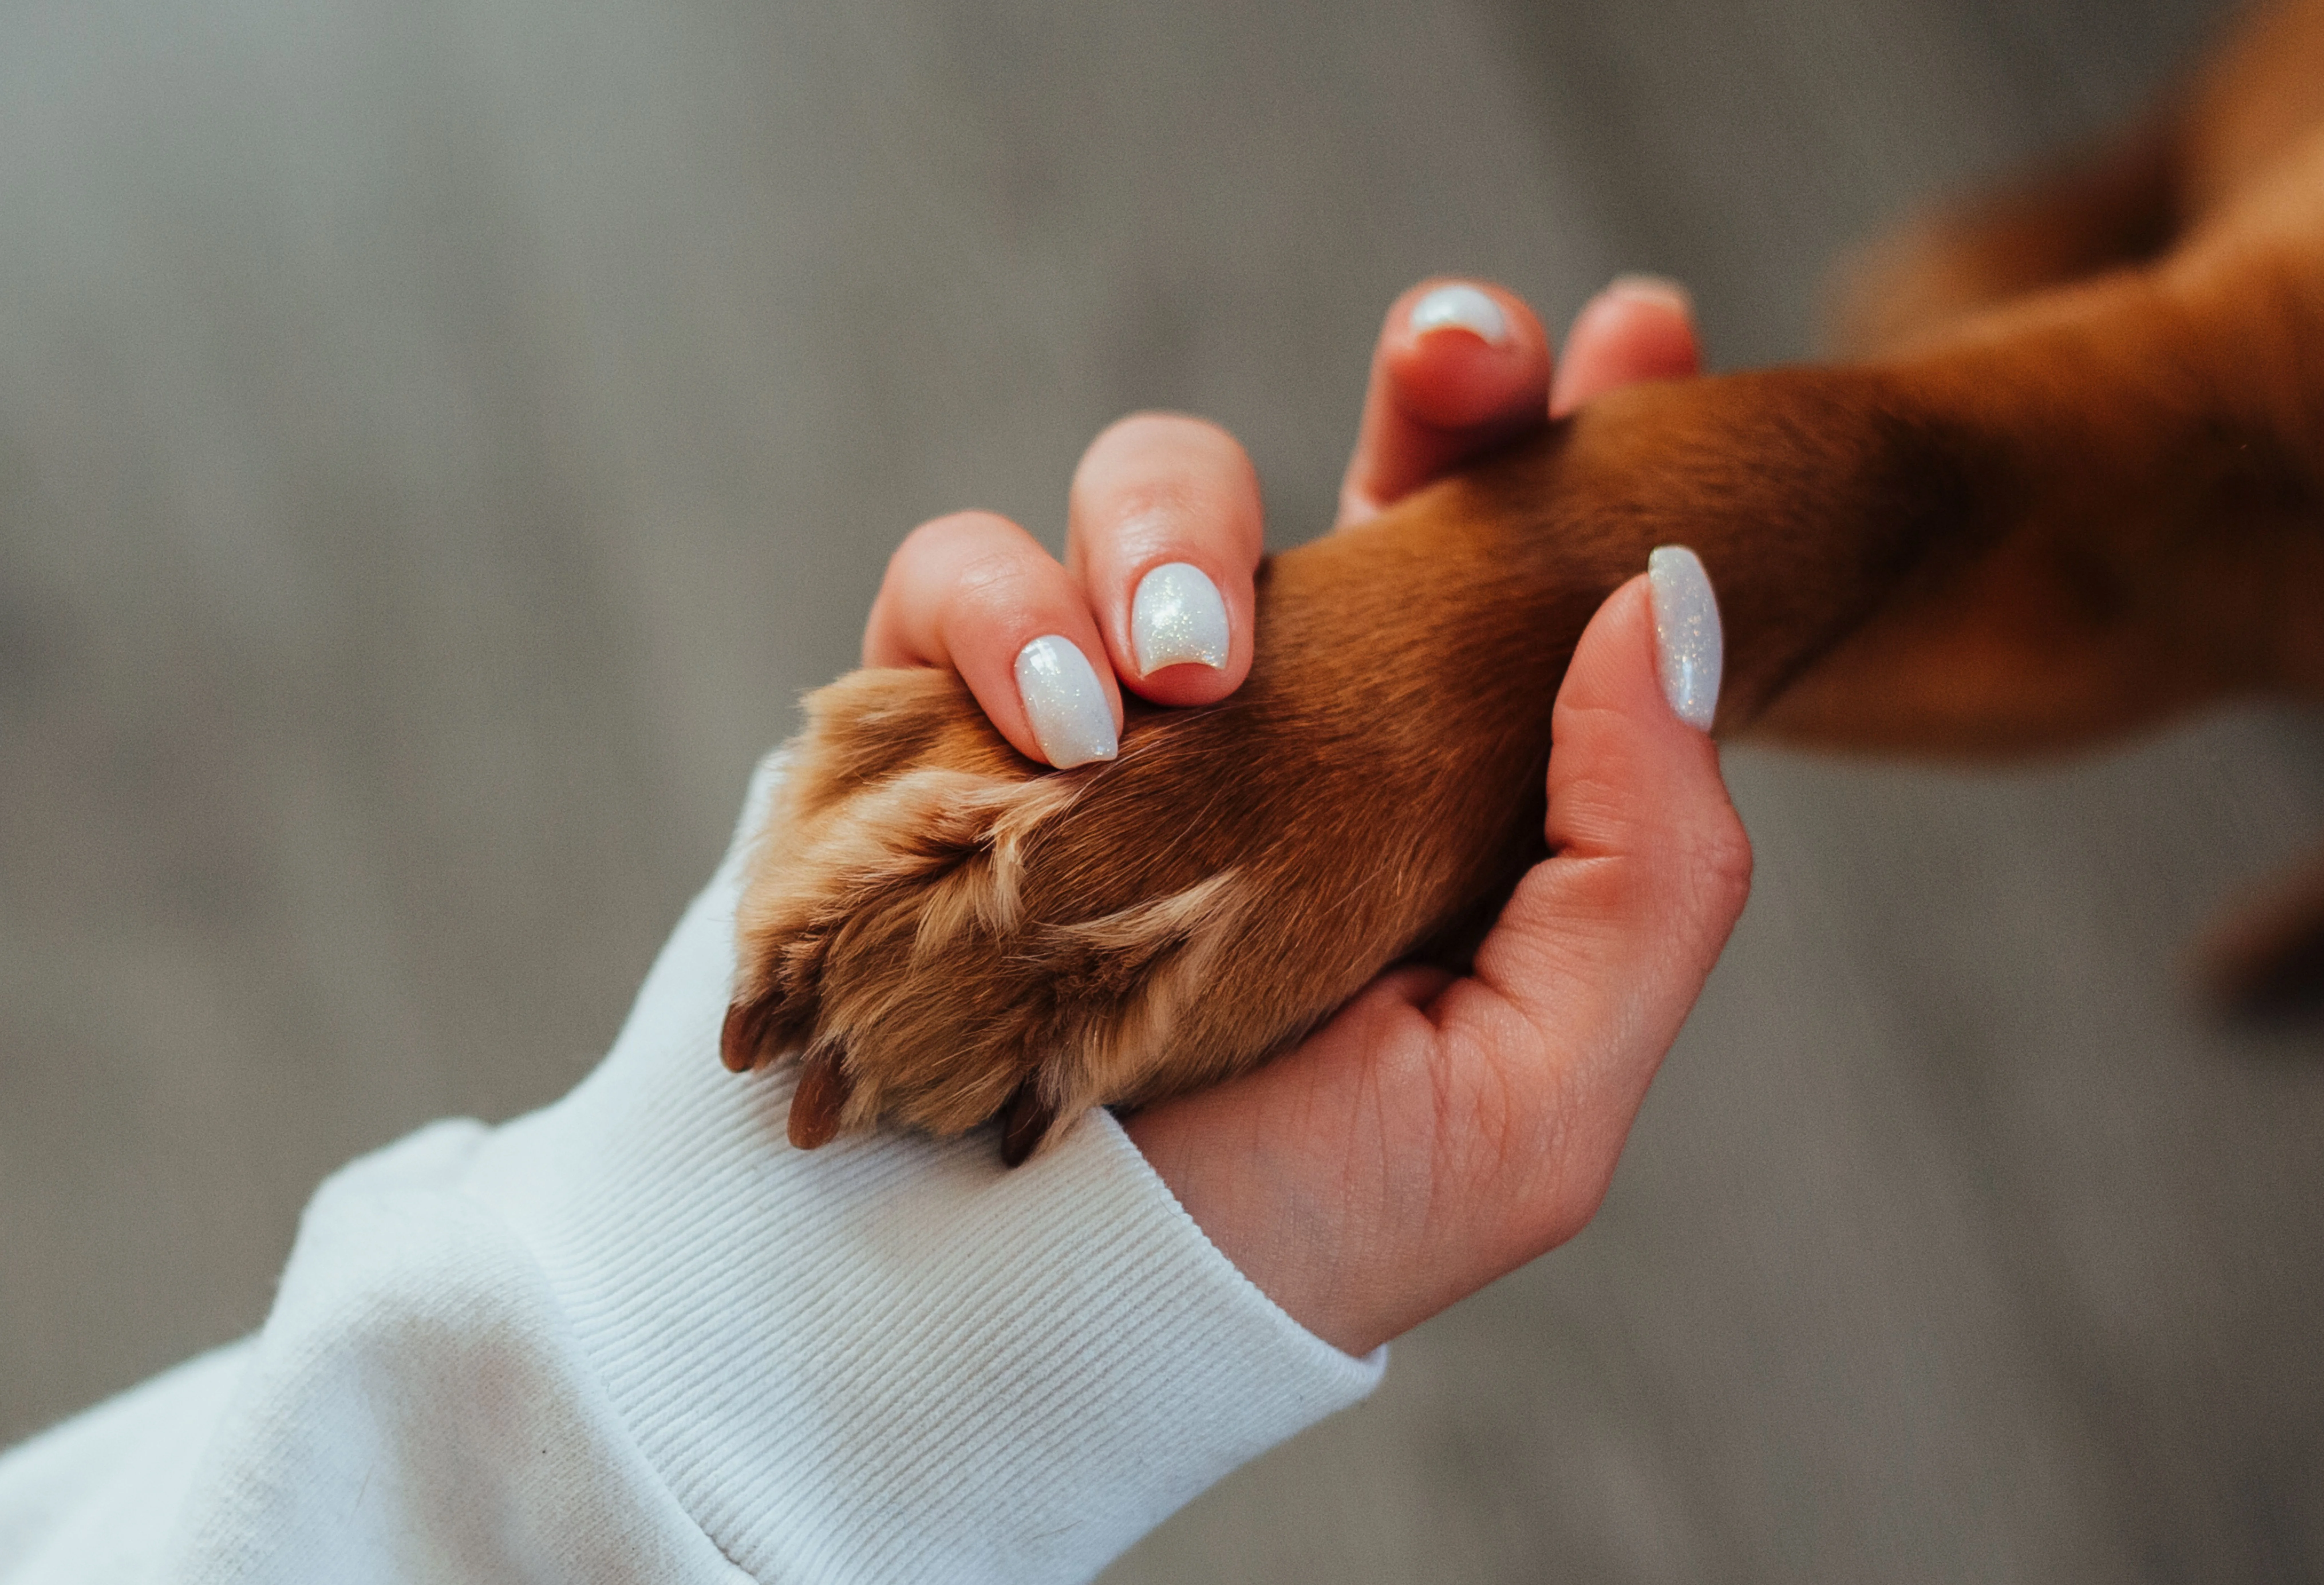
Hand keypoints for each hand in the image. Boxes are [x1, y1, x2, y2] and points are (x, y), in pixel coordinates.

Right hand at [862, 275, 1745, 1354]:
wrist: (1027, 1325)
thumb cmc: (1281, 1230)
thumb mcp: (1528, 1101)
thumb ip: (1645, 868)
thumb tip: (1668, 604)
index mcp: (1424, 784)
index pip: (1517, 571)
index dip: (1578, 433)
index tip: (1643, 328)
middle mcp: (1273, 722)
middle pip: (1355, 466)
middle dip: (1427, 381)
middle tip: (1458, 359)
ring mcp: (1104, 708)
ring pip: (1143, 485)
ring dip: (1163, 526)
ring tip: (1167, 672)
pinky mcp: (943, 722)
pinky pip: (953, 573)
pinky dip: (994, 613)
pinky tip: (1051, 721)